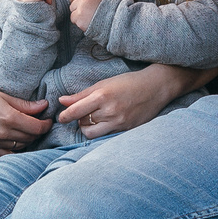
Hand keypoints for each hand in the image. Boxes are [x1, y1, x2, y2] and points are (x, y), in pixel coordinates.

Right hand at [0, 82, 51, 152]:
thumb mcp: (3, 96)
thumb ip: (25, 104)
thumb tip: (44, 106)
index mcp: (8, 118)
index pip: (36, 128)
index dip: (46, 124)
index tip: (48, 120)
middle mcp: (3, 133)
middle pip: (31, 138)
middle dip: (38, 131)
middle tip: (39, 123)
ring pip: (21, 146)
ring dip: (28, 139)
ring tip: (29, 130)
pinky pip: (7, 154)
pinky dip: (16, 149)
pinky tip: (18, 142)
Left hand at [57, 64, 190, 137]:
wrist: (156, 88)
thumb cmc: (128, 82)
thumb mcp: (103, 84)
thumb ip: (82, 95)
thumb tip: (62, 101)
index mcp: (102, 96)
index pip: (76, 111)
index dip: (65, 116)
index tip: (61, 117)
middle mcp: (110, 111)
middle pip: (83, 123)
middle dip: (78, 120)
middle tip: (82, 113)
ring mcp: (119, 122)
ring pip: (92, 133)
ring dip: (88, 128)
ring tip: (92, 119)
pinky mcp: (126, 130)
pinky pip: (105, 135)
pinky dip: (101, 130)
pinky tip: (105, 122)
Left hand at [67, 0, 109, 30]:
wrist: (114, 21)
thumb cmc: (107, 7)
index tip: (87, 2)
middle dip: (77, 4)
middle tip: (87, 9)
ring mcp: (82, 5)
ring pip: (72, 8)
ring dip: (78, 13)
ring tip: (89, 15)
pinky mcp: (79, 16)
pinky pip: (73, 18)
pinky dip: (78, 21)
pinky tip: (87, 21)